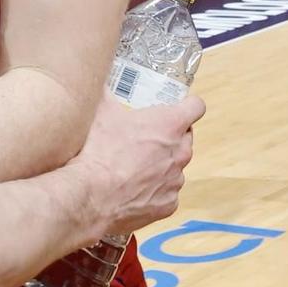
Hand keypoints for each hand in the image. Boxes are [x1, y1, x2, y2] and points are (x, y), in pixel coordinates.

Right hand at [72, 95, 204, 236]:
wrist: (91, 196)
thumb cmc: (98, 152)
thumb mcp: (99, 112)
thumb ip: (104, 92)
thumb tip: (96, 82)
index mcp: (169, 124)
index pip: (196, 106)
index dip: (187, 105)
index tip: (178, 107)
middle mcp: (180, 152)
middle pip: (186, 137)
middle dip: (169, 136)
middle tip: (144, 136)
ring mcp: (176, 180)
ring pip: (175, 167)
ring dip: (160, 164)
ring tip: (132, 166)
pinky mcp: (169, 205)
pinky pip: (166, 193)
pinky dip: (153, 190)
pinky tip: (132, 189)